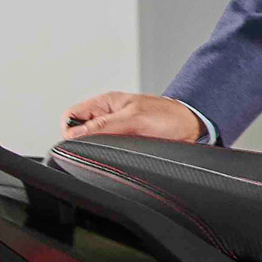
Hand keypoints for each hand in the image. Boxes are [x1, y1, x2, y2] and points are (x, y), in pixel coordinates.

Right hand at [61, 91, 203, 142]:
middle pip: (79, 131)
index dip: (69, 129)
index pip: (71, 115)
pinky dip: (110, 154)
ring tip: (112, 152)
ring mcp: (116, 130)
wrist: (192, 128)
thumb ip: (104, 126)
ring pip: (93, 143)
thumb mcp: (134, 118)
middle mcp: (107, 116)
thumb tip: (75, 134)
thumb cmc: (168, 116)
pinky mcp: (125, 143)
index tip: (76, 143)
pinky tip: (119, 157)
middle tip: (97, 149)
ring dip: (98, 149)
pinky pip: (109, 150)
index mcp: (105, 104)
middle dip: (83, 142)